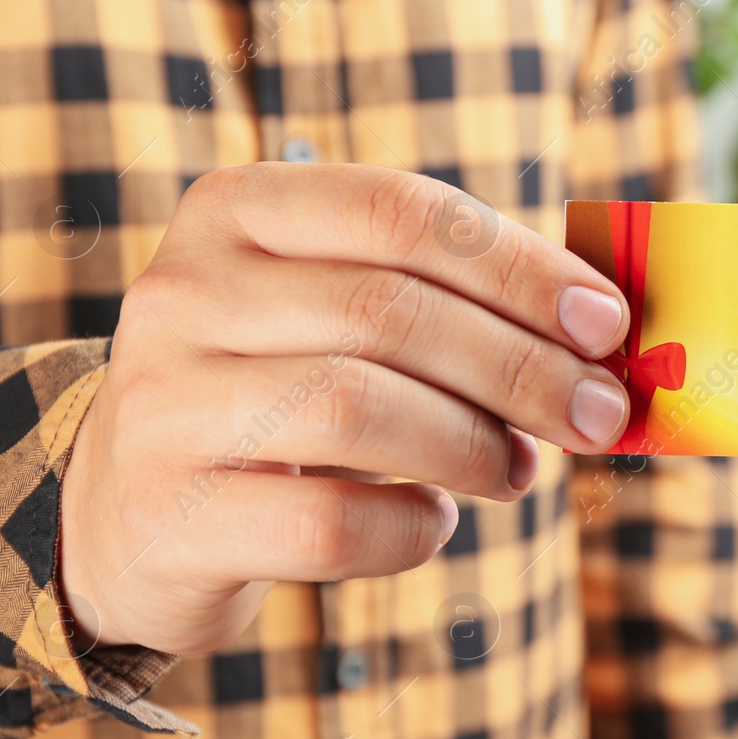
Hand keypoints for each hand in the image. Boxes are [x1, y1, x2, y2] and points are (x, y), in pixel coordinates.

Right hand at [58, 164, 630, 654]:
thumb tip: (599, 338)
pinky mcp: (167, 513)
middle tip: (600, 416)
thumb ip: (442, 304)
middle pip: (390, 312)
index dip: (521, 267)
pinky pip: (329, 523)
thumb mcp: (330, 315)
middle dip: (522, 367)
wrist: (130, 509)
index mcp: (237, 210)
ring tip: (519, 472)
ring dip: (474, 447)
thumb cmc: (276, 393)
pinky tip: (434, 522)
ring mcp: (162, 402)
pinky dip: (413, 529)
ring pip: (357, 410)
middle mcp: (182, 291)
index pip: (400, 212)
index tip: (607, 323)